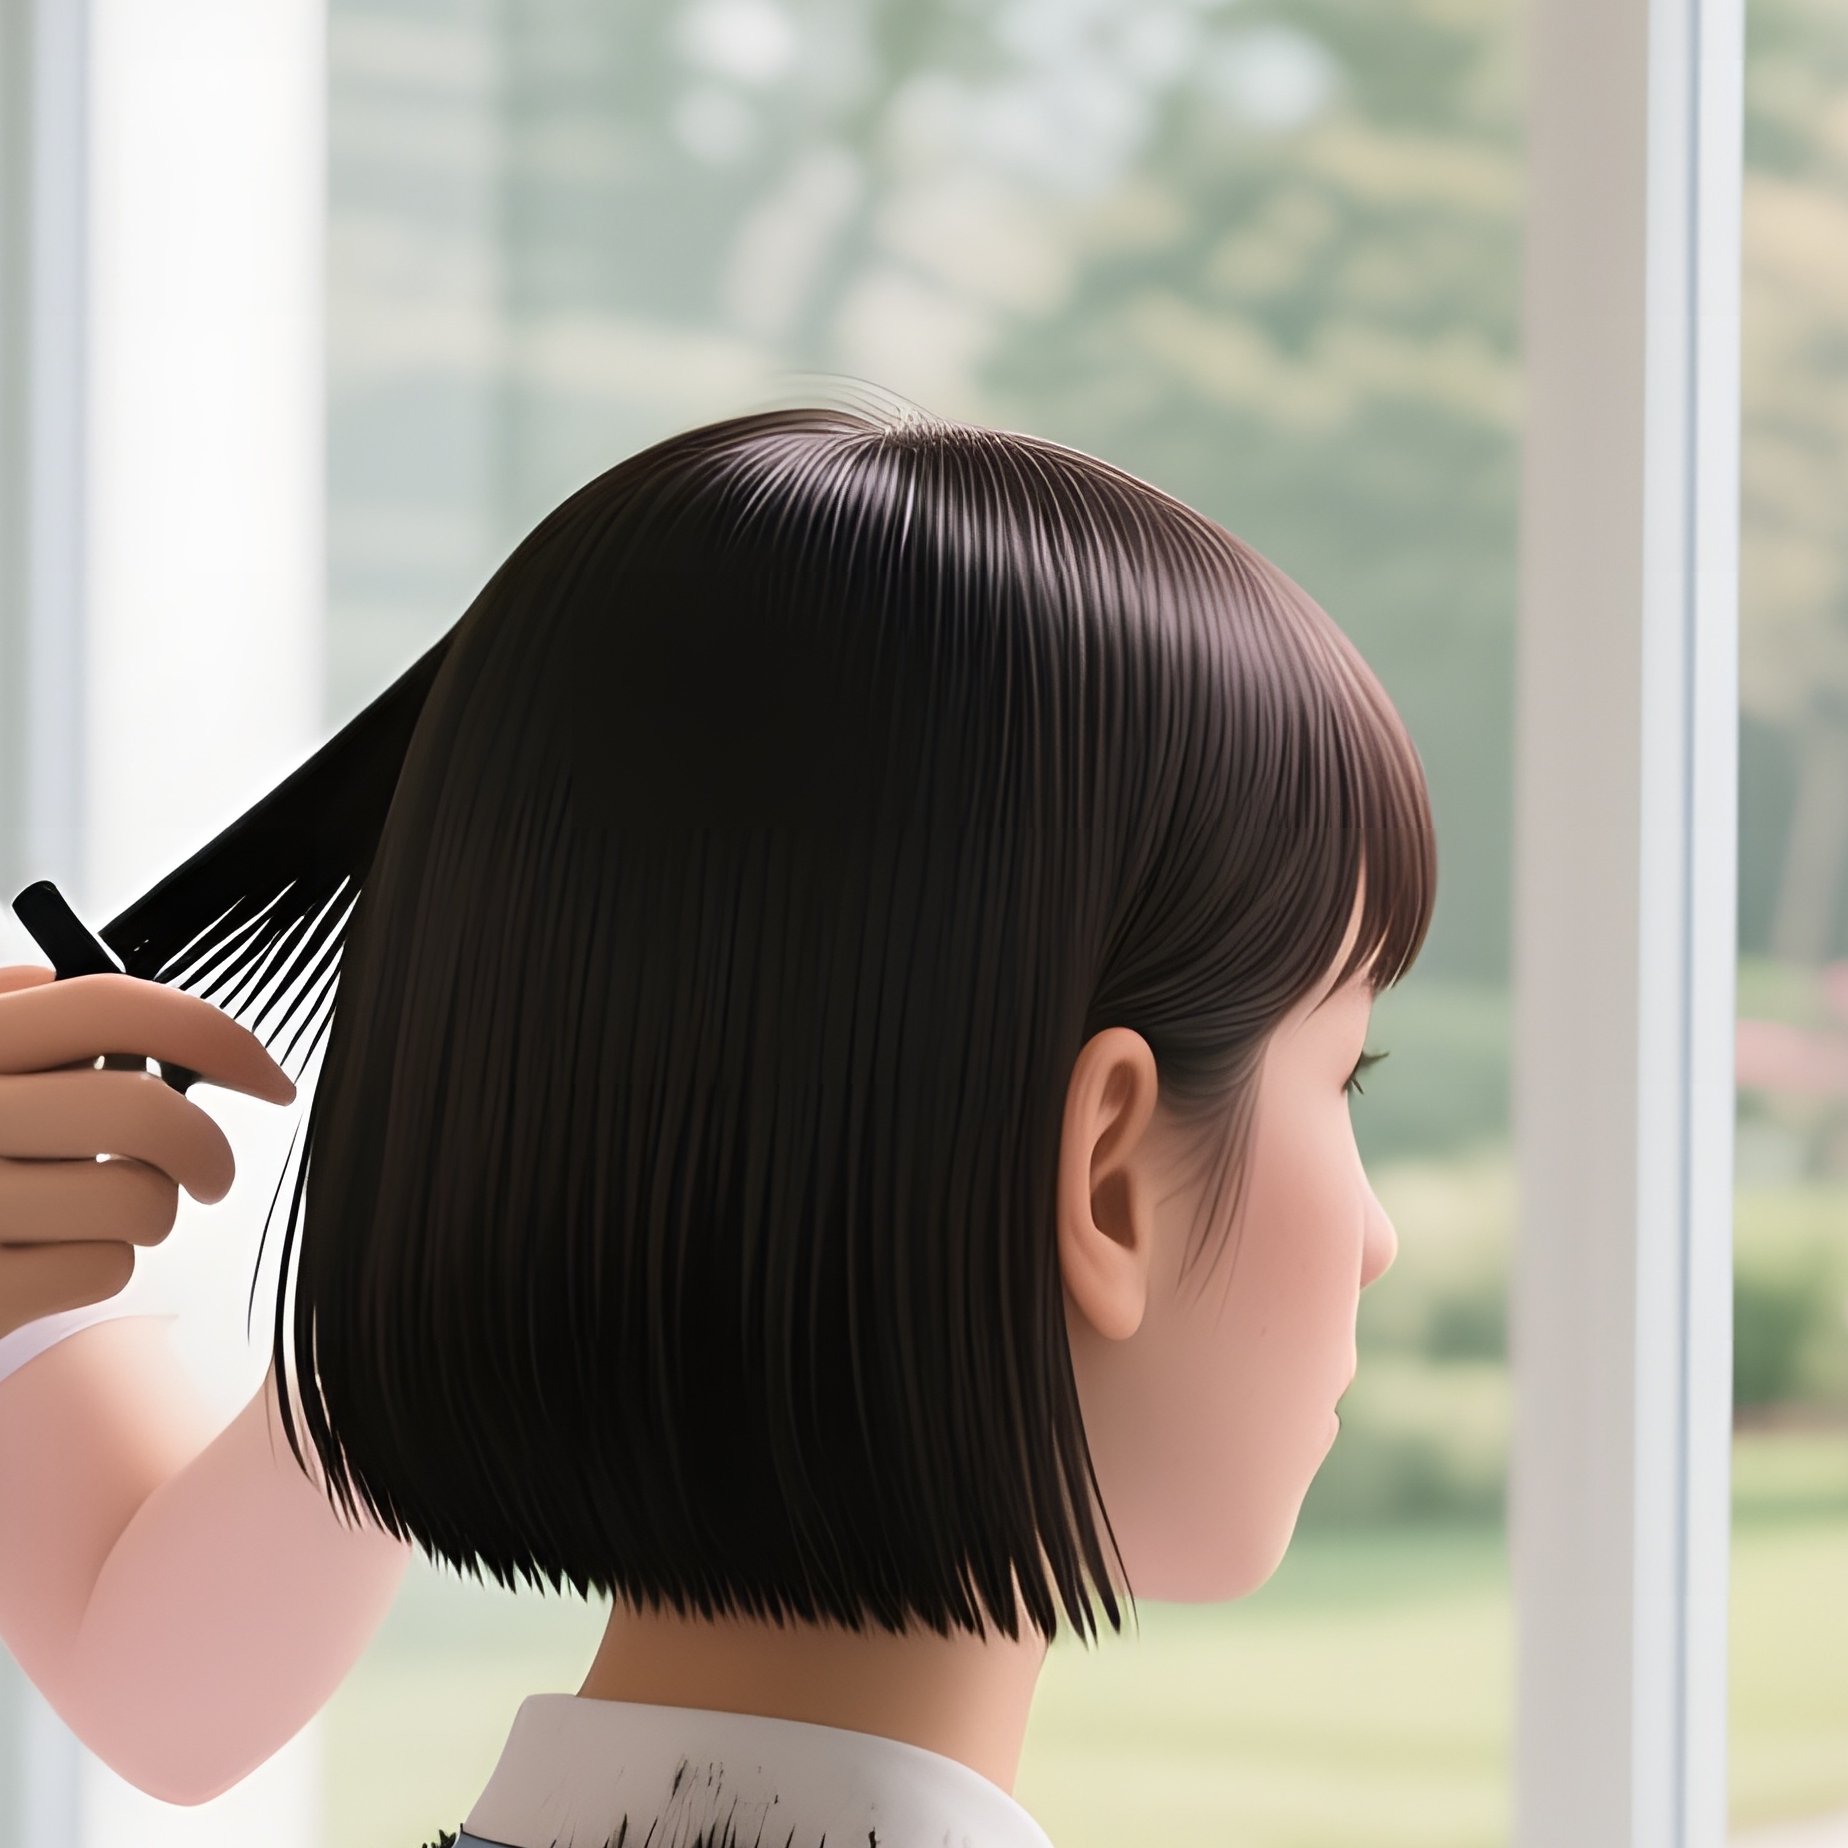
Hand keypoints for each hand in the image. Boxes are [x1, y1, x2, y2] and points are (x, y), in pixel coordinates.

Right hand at [0, 965, 295, 1340]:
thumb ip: (7, 1017)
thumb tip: (85, 986)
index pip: (110, 1005)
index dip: (212, 1032)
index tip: (268, 1075)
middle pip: (145, 1110)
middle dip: (207, 1151)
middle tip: (209, 1173)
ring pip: (140, 1200)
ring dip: (146, 1215)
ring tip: (94, 1214)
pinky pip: (103, 1268)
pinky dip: (100, 1267)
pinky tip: (49, 1259)